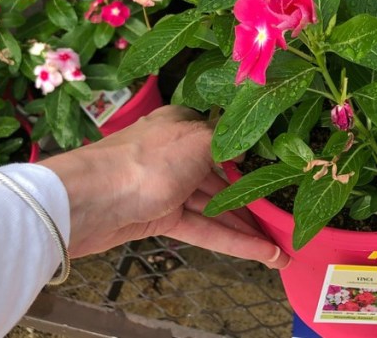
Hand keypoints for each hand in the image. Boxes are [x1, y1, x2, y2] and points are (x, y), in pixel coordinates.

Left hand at [40, 106, 288, 268]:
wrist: (90, 201)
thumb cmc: (145, 160)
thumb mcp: (198, 138)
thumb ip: (227, 143)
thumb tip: (246, 150)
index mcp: (183, 123)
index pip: (225, 138)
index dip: (253, 157)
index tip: (281, 174)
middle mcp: (176, 152)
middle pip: (224, 177)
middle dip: (254, 199)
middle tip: (286, 218)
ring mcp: (167, 187)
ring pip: (216, 207)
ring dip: (248, 226)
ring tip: (281, 246)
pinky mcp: (160, 217)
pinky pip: (203, 229)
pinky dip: (231, 241)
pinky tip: (261, 254)